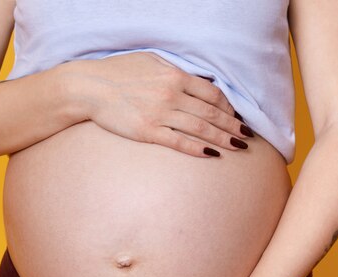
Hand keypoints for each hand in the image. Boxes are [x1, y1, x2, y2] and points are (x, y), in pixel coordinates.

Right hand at [62, 51, 253, 156]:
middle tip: (248, 137)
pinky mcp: (148, 132)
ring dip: (223, 139)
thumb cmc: (119, 72)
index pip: (212, 93)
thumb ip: (175, 69)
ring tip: (238, 147)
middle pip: (212, 113)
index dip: (228, 107)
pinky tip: (212, 155)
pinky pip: (179, 143)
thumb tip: (197, 78)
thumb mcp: (151, 60)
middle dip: (233, 126)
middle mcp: (172, 94)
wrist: (89, 88)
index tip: (236, 116)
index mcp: (175, 75)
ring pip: (200, 129)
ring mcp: (160, 114)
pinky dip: (197, 149)